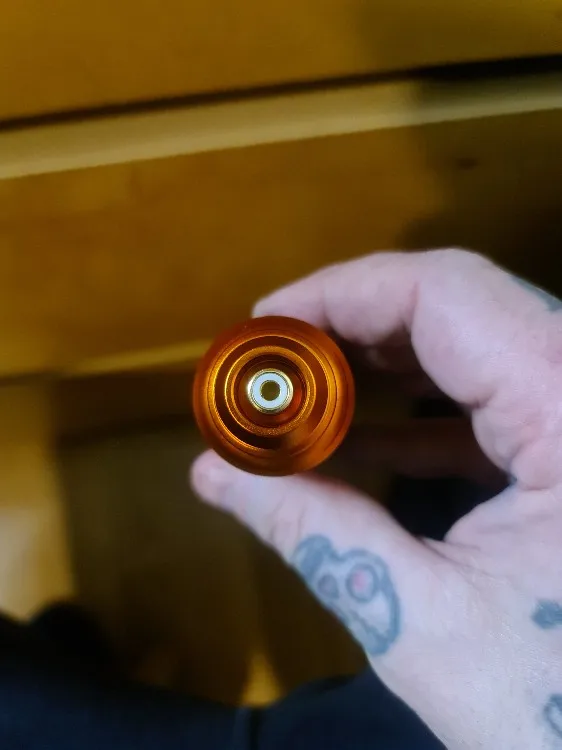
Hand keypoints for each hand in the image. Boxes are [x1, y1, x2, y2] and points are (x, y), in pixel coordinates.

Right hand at [191, 249, 561, 748]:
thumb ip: (314, 531)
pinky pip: (495, 405)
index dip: (340, 293)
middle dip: (351, 326)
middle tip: (269, 361)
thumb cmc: (555, 711)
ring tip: (297, 396)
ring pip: (476, 347)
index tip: (261, 324)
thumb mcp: (421, 623)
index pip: (445, 293)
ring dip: (380, 367)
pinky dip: (420, 416)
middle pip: (460, 306)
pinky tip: (355, 441)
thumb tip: (211, 473)